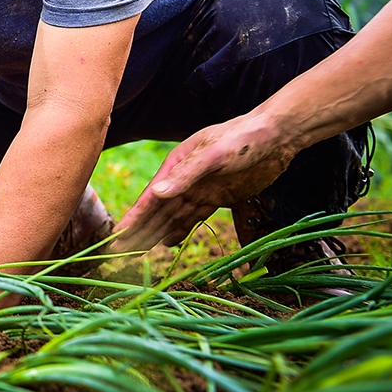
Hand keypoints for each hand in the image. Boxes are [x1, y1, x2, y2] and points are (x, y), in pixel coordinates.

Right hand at [114, 115, 296, 252]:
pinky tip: (167, 243)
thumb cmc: (243, 138)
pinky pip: (192, 218)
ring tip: (136, 253)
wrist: (276, 137)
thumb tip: (156, 194)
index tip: (116, 237)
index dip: (133, 219)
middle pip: (156, 211)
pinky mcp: (217, 198)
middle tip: (118, 253)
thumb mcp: (215, 154)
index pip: (150, 198)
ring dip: (154, 234)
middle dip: (138, 231)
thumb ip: (187, 174)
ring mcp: (199, 190)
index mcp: (176, 165)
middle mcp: (183, 179)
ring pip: (171, 217)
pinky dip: (179, 231)